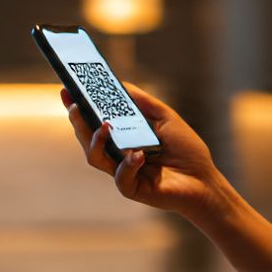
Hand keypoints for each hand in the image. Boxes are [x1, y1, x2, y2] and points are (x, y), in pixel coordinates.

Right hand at [61, 83, 227, 220]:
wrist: (204, 179)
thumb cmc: (186, 149)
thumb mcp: (165, 117)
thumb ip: (142, 102)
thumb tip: (119, 83)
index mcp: (122, 137)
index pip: (93, 121)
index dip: (78, 107)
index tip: (67, 90)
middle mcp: (117, 154)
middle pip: (87, 138)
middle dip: (78, 120)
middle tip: (75, 104)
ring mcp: (122, 171)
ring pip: (94, 158)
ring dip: (95, 140)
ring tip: (104, 125)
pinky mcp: (132, 188)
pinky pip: (120, 177)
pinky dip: (127, 164)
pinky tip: (139, 154)